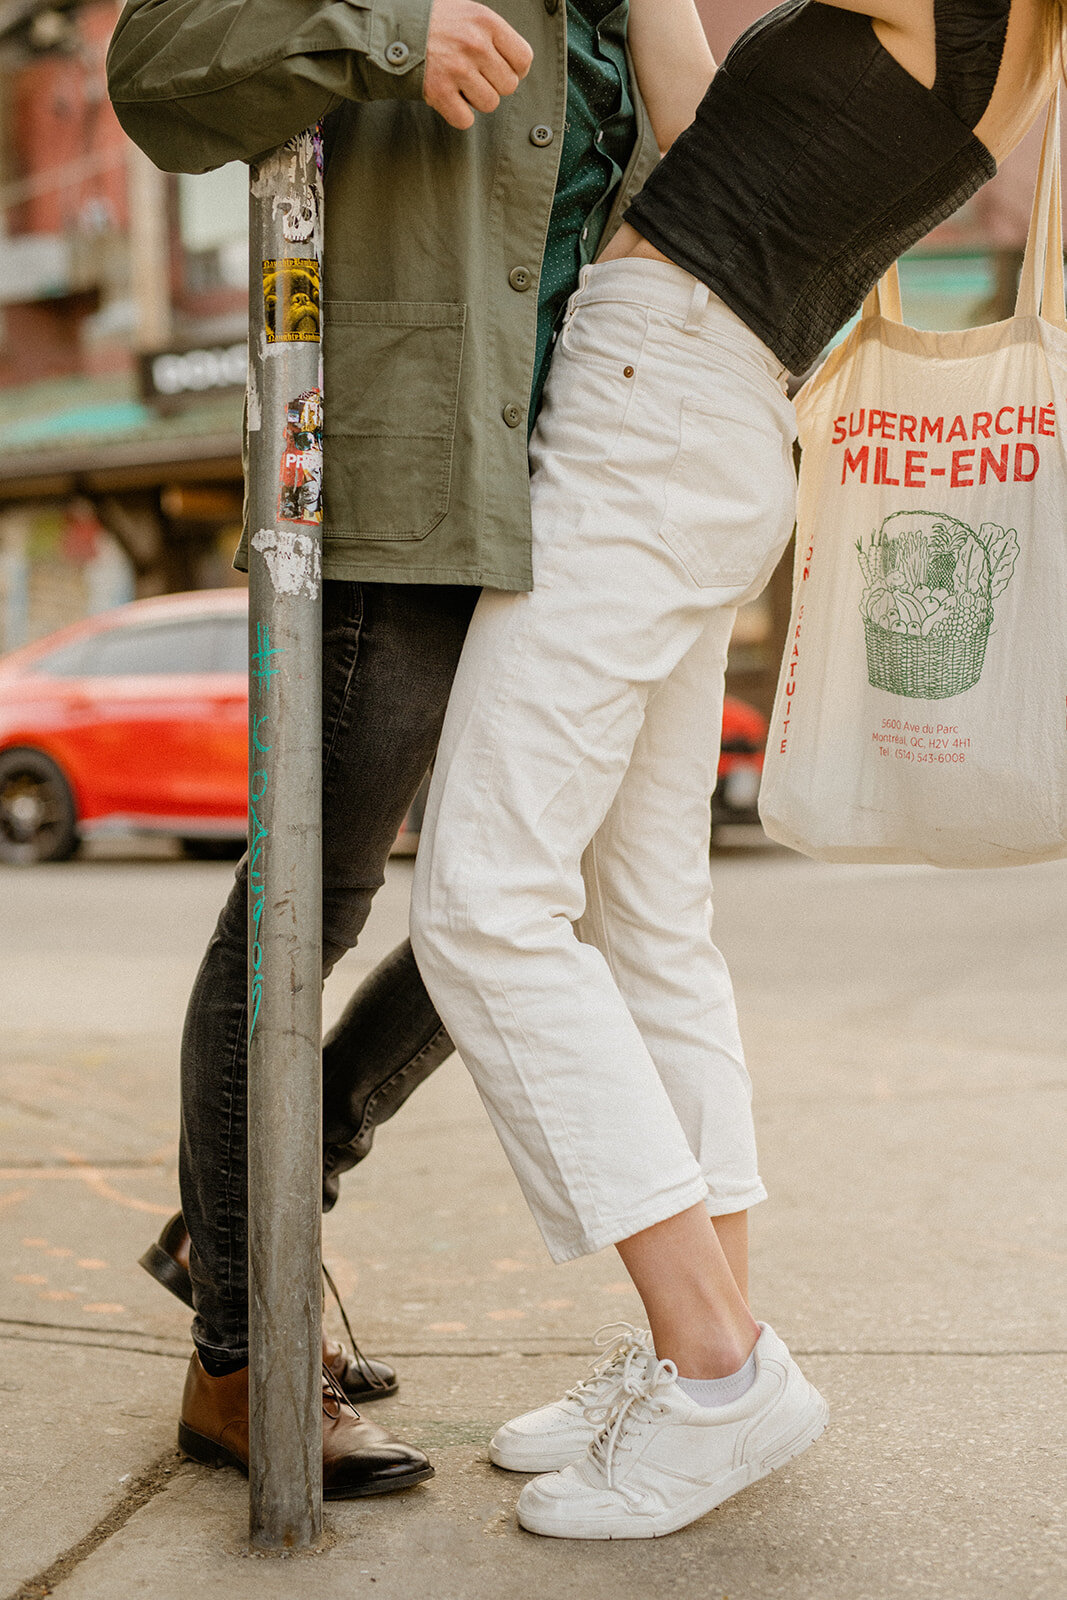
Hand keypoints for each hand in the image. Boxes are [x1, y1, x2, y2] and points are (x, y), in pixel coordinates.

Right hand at [423, 0, 533, 129]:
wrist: (394, 28)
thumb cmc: (436, 23)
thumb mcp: (469, 13)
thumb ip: (494, 35)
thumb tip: (518, 66)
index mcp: (486, 22)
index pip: (524, 59)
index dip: (516, 69)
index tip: (501, 69)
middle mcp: (474, 44)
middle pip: (509, 86)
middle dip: (494, 85)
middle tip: (475, 76)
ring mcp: (457, 69)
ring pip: (489, 104)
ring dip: (476, 100)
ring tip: (460, 84)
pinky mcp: (439, 91)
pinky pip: (465, 120)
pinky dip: (459, 115)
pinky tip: (449, 98)